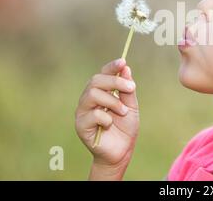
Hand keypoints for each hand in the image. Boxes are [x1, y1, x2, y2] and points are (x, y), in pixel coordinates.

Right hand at [75, 58, 138, 178]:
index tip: (123, 62)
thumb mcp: (131, 106)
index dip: (111, 66)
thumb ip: (127, 90)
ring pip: (92, 94)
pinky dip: (106, 117)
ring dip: (112, 101)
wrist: (122, 150)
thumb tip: (126, 68)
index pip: (102, 73)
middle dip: (115, 82)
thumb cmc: (125, 128)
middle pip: (95, 81)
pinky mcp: (81, 125)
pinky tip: (110, 124)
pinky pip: (93, 114)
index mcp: (101, 92)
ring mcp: (83, 111)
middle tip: (131, 88)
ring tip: (123, 111)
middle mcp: (89, 99)